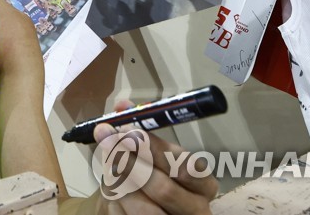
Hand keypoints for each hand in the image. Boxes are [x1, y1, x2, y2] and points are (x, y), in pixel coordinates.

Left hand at [88, 99, 217, 213]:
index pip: (186, 167)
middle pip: (163, 189)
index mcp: (203, 184)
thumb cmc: (149, 176)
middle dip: (129, 163)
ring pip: (145, 210)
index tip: (127, 130)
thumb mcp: (148, 153)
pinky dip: (115, 203)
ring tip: (108, 167)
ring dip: (120, 185)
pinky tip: (111, 191)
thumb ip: (138, 129)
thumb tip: (122, 105)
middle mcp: (197, 209)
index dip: (154, 148)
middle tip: (106, 141)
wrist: (137, 212)